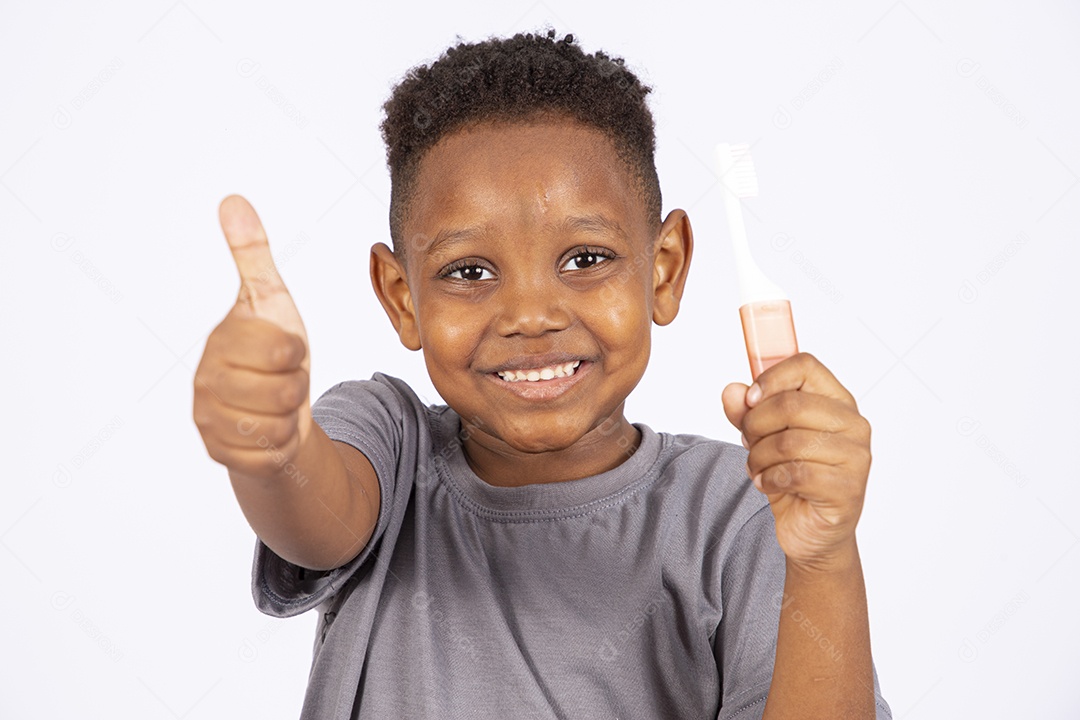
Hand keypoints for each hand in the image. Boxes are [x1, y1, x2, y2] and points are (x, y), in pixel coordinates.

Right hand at [193, 195, 312, 478]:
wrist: (274, 408)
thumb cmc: (273, 350)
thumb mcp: (272, 301)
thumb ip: (253, 255)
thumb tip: (233, 200)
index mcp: (221, 339)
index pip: (282, 347)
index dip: (295, 350)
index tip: (284, 348)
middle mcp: (205, 380)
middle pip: (284, 387)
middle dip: (295, 384)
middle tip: (283, 378)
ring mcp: (209, 420)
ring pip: (279, 422)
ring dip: (290, 413)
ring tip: (277, 402)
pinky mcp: (222, 455)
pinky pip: (272, 452)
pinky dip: (282, 443)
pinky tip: (271, 430)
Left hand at [721, 353, 870, 571]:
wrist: (812, 531)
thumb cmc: (793, 478)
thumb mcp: (763, 439)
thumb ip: (747, 413)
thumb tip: (731, 392)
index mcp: (836, 401)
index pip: (806, 366)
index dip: (770, 378)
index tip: (749, 399)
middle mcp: (853, 424)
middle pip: (790, 404)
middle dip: (755, 425)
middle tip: (749, 442)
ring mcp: (855, 457)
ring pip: (788, 442)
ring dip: (759, 458)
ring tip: (759, 468)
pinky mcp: (847, 488)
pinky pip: (795, 474)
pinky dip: (770, 479)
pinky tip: (769, 484)